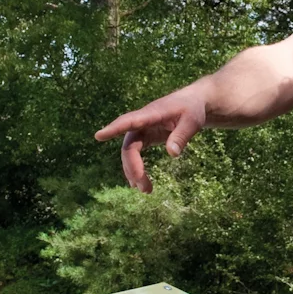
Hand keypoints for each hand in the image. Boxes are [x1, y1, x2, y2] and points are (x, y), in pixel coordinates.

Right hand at [94, 86, 208, 192]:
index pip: (129, 121)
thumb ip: (182, 135)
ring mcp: (142, 129)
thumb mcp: (193, 121)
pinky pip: (135, 153)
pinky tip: (140, 183)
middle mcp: (142, 122)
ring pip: (130, 152)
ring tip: (146, 190)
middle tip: (144, 188)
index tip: (99, 136)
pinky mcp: (146, 136)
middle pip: (129, 146)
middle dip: (133, 167)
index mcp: (152, 113)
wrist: (193, 103)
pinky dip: (136, 167)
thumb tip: (172, 154)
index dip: (114, 129)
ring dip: (134, 171)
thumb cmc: (193, 109)